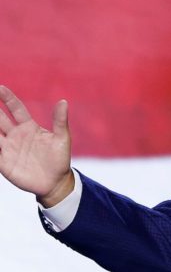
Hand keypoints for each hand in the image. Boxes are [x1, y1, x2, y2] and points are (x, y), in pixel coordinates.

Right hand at [0, 86, 72, 206]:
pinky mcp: (3, 162)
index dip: (8, 98)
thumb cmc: (60, 160)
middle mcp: (16, 135)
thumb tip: (63, 101)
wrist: (56, 183)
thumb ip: (60, 121)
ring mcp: (8, 148)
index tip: (0, 87)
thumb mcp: (62, 139)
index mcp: (29, 127)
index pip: (16, 108)